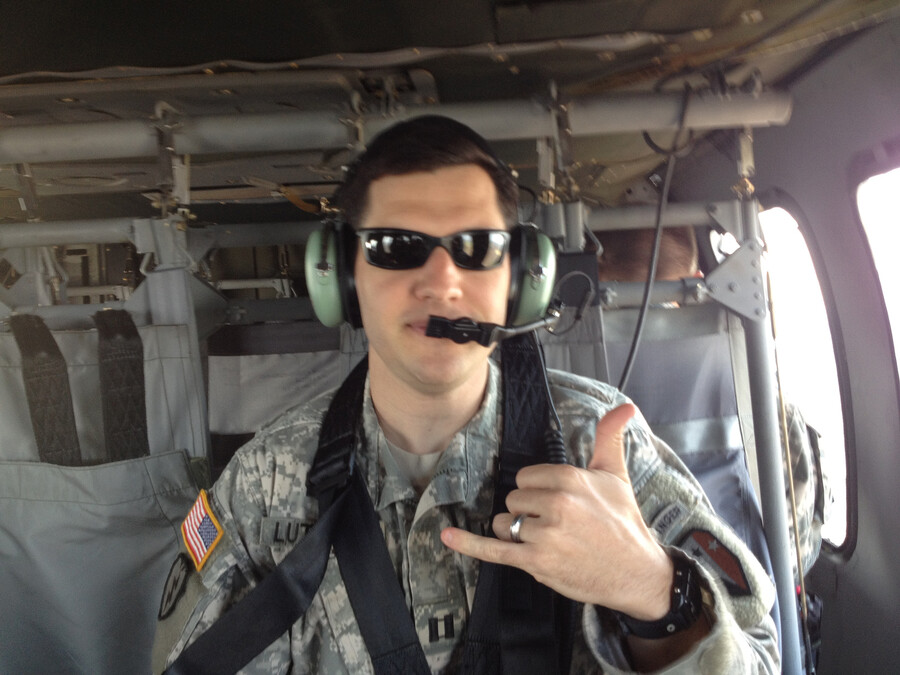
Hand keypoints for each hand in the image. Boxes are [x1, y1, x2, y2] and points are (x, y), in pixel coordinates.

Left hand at [441, 403, 673, 618]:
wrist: (637, 573)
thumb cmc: (624, 523)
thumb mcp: (616, 475)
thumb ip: (610, 437)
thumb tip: (625, 405)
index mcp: (569, 478)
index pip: (525, 476)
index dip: (537, 491)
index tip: (558, 503)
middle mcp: (556, 503)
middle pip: (512, 499)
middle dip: (527, 512)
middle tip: (559, 525)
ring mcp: (544, 534)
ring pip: (504, 523)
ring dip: (517, 534)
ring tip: (550, 542)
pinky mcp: (536, 561)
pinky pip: (494, 550)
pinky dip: (468, 544)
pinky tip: (448, 536)